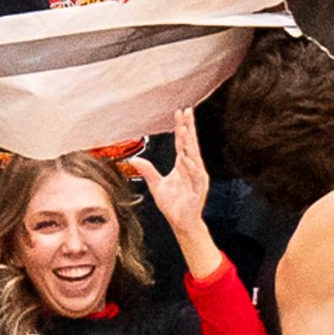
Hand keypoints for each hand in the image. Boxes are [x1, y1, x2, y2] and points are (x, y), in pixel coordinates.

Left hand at [127, 111, 216, 237]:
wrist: (182, 223)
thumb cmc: (172, 204)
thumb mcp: (157, 185)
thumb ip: (148, 171)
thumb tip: (134, 159)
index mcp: (183, 164)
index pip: (182, 142)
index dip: (181, 127)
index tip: (179, 112)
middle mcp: (192, 167)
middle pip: (190, 143)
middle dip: (188, 127)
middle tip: (186, 111)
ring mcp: (198, 176)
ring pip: (194, 156)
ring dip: (189, 143)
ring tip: (183, 129)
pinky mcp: (200, 188)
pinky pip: (195, 174)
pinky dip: (190, 165)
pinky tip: (184, 157)